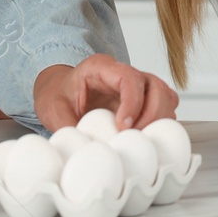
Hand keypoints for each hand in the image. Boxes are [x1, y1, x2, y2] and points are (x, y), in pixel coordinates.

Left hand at [33, 54, 179, 131]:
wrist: (59, 92)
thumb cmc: (58, 94)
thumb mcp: (52, 109)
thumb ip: (66, 126)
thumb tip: (83, 149)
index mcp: (102, 67)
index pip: (129, 78)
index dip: (132, 102)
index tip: (123, 126)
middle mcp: (124, 73)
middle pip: (155, 86)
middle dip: (151, 115)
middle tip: (134, 136)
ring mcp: (137, 86)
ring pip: (165, 95)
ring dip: (159, 120)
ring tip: (140, 139)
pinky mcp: (143, 100)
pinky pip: (164, 107)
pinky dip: (160, 123)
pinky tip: (144, 137)